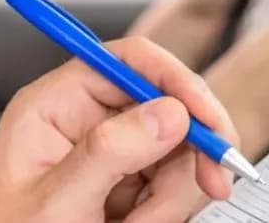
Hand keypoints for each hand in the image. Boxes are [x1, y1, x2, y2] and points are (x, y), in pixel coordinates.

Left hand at [0, 37, 238, 222]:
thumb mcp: (56, 202)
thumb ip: (110, 153)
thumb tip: (170, 113)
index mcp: (55, 105)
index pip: (127, 61)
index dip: (173, 78)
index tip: (207, 116)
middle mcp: (86, 122)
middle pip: (164, 106)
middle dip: (188, 149)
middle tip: (213, 182)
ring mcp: (111, 156)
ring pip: (177, 151)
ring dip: (174, 194)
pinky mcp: (128, 188)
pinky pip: (173, 185)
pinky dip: (168, 210)